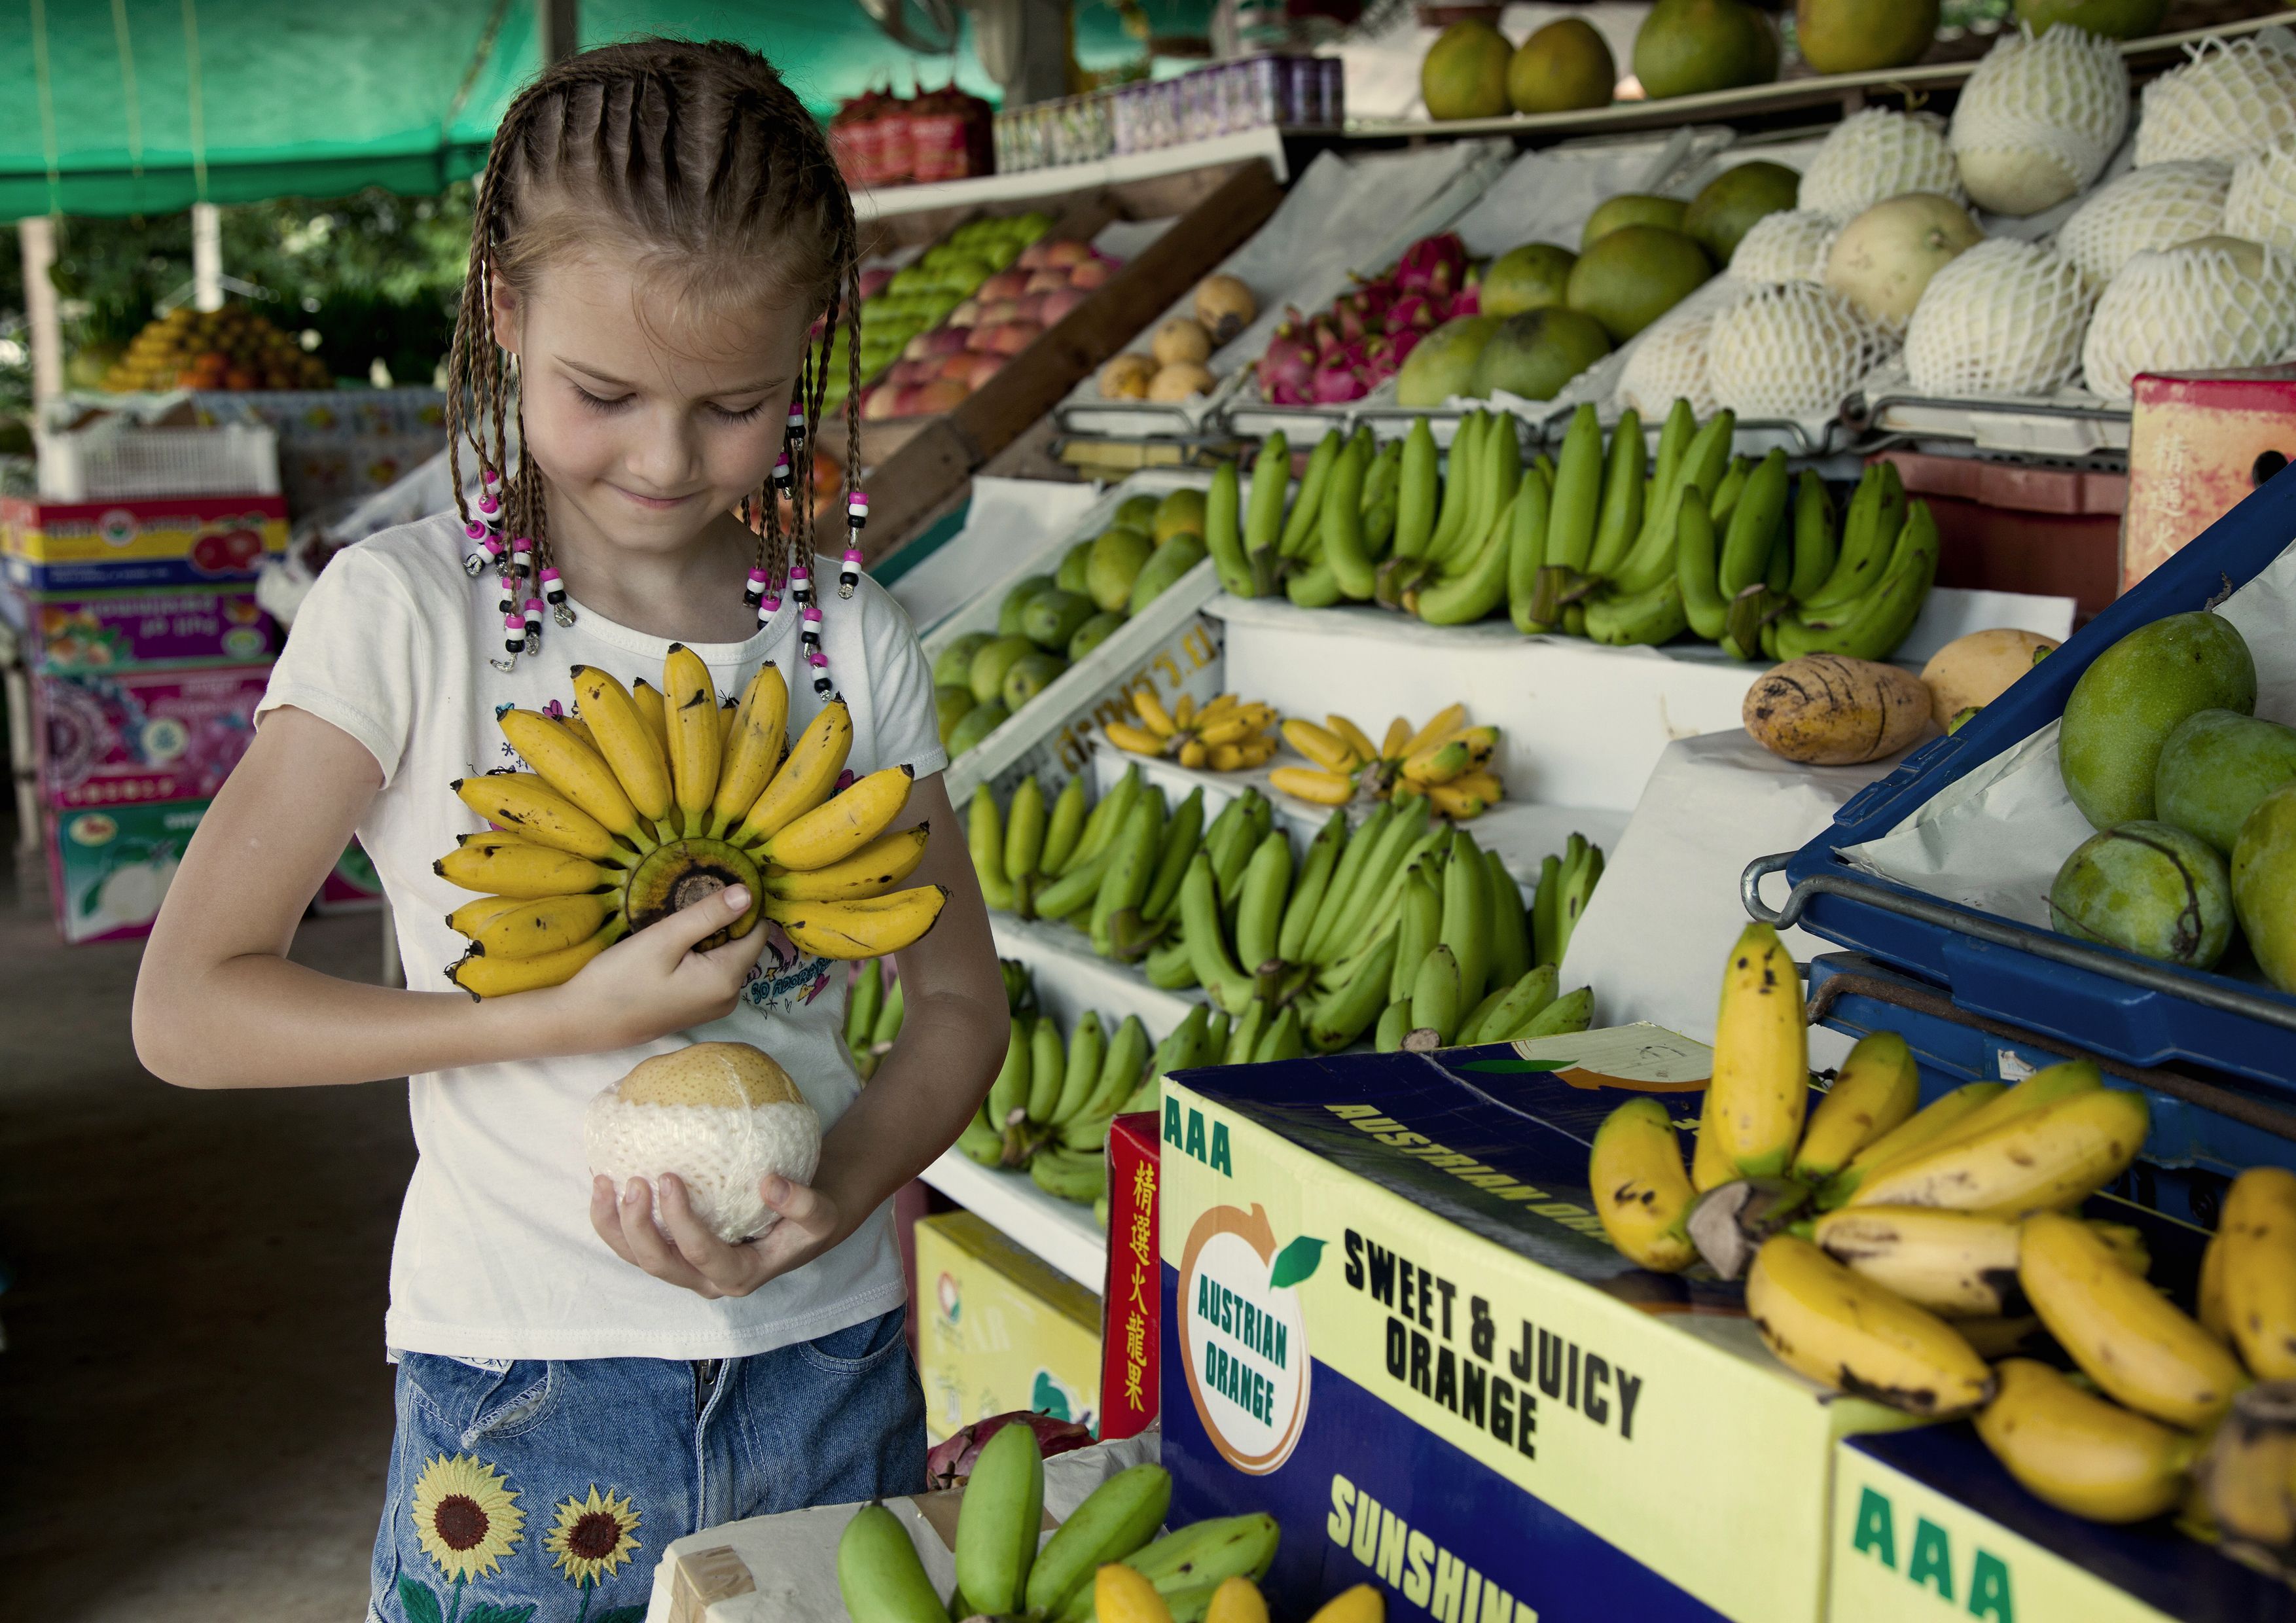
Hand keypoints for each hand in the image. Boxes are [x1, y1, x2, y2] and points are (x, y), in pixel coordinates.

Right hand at [546, 886, 769, 1052]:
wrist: (584, 1022)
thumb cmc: (620, 980)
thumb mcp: (664, 939)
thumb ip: (709, 915)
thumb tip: (748, 893)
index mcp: (727, 979)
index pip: (757, 932)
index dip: (744, 905)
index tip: (720, 884)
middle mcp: (730, 997)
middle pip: (742, 943)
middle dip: (724, 920)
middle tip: (689, 900)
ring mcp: (715, 1006)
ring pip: (726, 956)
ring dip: (709, 936)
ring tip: (677, 922)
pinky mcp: (698, 1008)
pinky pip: (712, 971)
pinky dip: (700, 954)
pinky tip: (673, 946)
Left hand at [589, 1169, 841, 1297]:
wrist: (802, 1227)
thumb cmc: (810, 1221)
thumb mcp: (822, 1215)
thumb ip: (802, 1203)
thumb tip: (769, 1183)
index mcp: (739, 1275)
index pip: (701, 1253)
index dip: (679, 1220)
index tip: (668, 1177)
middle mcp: (705, 1280)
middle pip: (658, 1264)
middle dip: (637, 1226)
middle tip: (633, 1181)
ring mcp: (685, 1269)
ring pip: (637, 1259)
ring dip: (614, 1226)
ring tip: (603, 1183)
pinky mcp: (673, 1253)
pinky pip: (634, 1244)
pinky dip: (614, 1220)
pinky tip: (605, 1185)